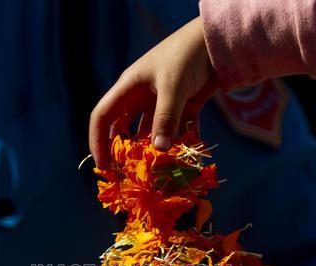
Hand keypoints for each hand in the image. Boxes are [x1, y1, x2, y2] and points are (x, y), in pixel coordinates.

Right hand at [90, 16, 216, 166]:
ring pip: (152, 132)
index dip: (98, 141)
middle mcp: (141, 95)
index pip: (102, 116)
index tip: (104, 166)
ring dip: (155, 149)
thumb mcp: (173, 87)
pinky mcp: (183, 105)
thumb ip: (165, 119)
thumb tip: (158, 150)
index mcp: (129, 87)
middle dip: (125, 151)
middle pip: (124, 128)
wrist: (217, 42)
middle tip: (129, 174)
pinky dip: (181, 141)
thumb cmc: (187, 56)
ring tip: (159, 171)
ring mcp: (162, 101)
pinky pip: (178, 129)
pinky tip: (186, 156)